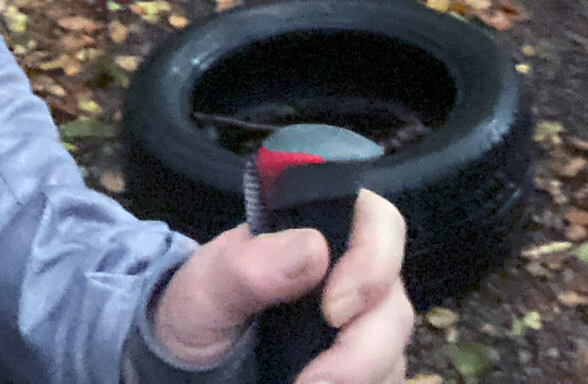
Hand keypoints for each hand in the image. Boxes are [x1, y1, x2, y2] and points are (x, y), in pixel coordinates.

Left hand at [150, 188, 412, 383]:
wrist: (193, 367)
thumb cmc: (201, 312)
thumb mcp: (205, 289)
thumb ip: (249, 266)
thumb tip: (314, 248)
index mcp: (316, 231)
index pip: (376, 220)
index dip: (374, 259)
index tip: (334, 309)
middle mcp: (351, 273)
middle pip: (392, 299)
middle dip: (363, 347)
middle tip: (315, 382)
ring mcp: (362, 322)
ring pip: (394, 348)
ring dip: (359, 376)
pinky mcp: (365, 364)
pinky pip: (387, 378)